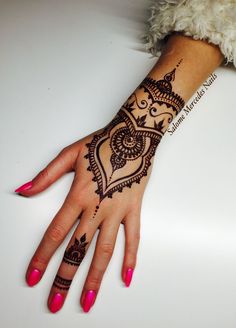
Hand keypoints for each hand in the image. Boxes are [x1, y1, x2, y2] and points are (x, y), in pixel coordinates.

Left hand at [16, 94, 158, 311]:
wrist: (133, 137)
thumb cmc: (101, 144)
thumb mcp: (68, 155)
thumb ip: (46, 176)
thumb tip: (23, 191)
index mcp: (79, 196)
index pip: (56, 232)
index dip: (42, 256)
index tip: (33, 277)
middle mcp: (97, 208)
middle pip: (78, 249)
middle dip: (64, 278)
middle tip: (55, 303)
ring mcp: (118, 211)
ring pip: (104, 250)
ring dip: (95, 277)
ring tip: (87, 300)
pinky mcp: (134, 210)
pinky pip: (133, 238)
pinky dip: (130, 258)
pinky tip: (125, 277)